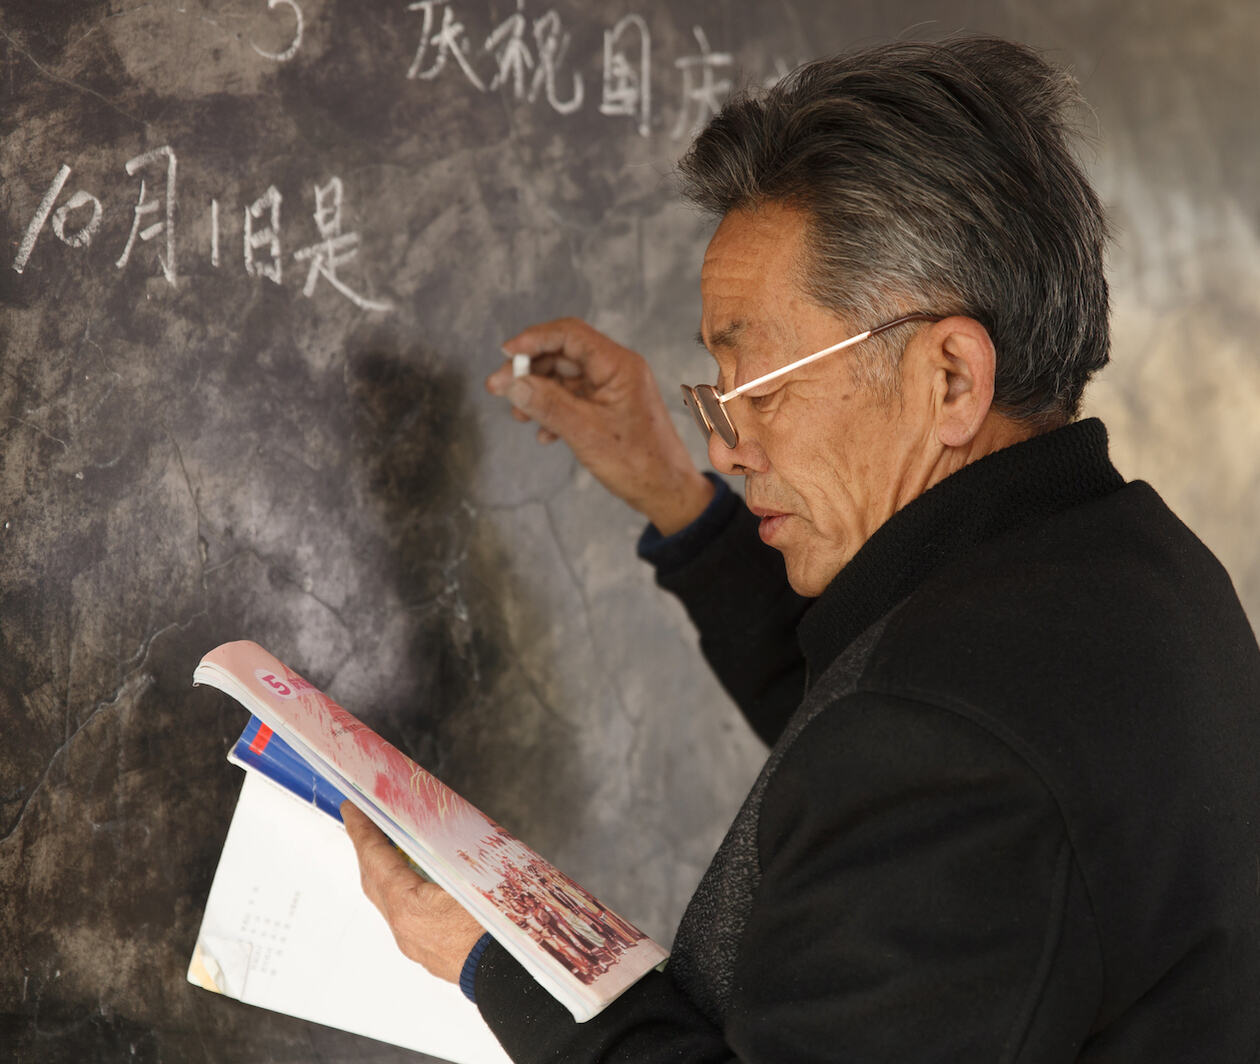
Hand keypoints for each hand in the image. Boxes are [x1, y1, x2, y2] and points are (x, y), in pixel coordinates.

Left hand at [341, 802, 485, 983]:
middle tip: (364, 821)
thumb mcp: (476, 876)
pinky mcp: (427, 953)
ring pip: (387, 901)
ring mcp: (413, 944)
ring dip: (383, 871)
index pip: (376, 859)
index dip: (362, 830)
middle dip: (367, 849)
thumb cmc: (497, 929)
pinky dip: (401, 892)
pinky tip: (414, 882)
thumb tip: (441, 830)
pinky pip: (404, 917)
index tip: (351, 808)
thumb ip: (453, 852)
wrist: (510, 976)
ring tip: (387, 846)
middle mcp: (404, 928)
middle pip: (373, 881)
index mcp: (410, 906)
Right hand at [487, 318, 713, 535]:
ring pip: (564, 378)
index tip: (506, 355)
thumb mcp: (585, 433)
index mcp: (618, 365)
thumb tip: (512, 384)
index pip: (569, 335)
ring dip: (537, 393)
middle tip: (497, 388)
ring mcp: (611, 389)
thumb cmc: (637, 462)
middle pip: (562, 355)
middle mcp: (616, 370)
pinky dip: (553, 411)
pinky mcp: (607, 408)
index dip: (534, 339)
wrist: (666, 492)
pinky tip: (544, 434)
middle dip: (529, 370)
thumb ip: (547, 405)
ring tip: (518, 416)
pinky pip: (573, 399)